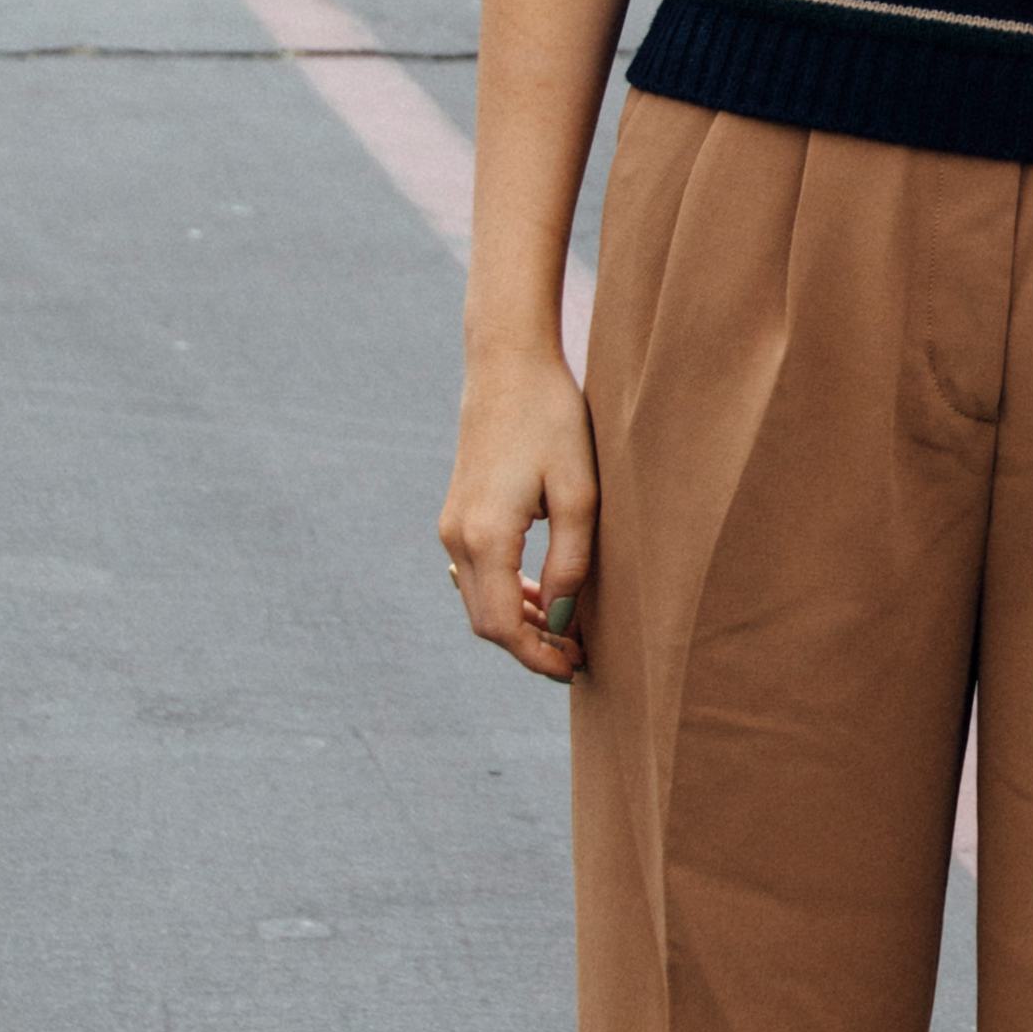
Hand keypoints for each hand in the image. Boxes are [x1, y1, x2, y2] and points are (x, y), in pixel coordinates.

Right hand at [442, 335, 596, 678]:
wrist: (508, 364)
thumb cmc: (552, 419)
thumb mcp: (579, 492)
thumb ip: (572, 560)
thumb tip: (567, 618)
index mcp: (486, 535)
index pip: (502, 626)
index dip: (537, 656)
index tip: (576, 666)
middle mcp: (458, 536)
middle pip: (487, 622)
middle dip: (531, 647)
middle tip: (580, 655)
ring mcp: (452, 525)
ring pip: (481, 601)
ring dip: (521, 623)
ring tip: (570, 632)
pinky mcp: (459, 513)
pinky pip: (479, 574)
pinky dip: (509, 595)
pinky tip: (547, 596)